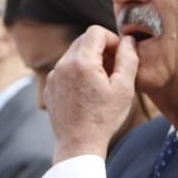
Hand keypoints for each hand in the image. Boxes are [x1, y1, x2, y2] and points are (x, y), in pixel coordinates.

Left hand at [45, 26, 139, 161]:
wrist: (78, 145)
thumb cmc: (104, 118)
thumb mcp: (124, 88)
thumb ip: (128, 58)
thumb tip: (129, 40)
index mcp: (81, 61)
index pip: (96, 31)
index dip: (112, 40)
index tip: (120, 56)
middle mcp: (62, 64)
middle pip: (84, 41)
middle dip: (101, 49)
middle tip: (114, 70)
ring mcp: (53, 76)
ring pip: (74, 55)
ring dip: (90, 61)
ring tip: (102, 84)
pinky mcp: (49, 87)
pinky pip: (65, 70)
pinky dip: (78, 73)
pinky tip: (88, 93)